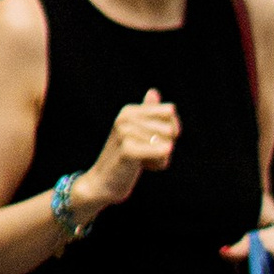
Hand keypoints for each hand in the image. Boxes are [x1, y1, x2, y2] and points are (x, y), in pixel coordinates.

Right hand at [81, 93, 177, 216]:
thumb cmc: (125, 158)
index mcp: (129, 110)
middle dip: (165, 146)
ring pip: (167, 144)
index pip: (169, 112)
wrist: (103, 181)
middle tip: (145, 154)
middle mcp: (126, 117)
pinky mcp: (128, 150)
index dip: (171, 131)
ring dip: (160, 158)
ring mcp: (125, 132)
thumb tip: (154, 91)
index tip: (152, 140)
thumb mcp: (137, 133)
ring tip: (141, 161)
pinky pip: (162, 152)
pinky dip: (158, 164)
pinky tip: (143, 166)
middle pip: (170, 130)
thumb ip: (147, 113)